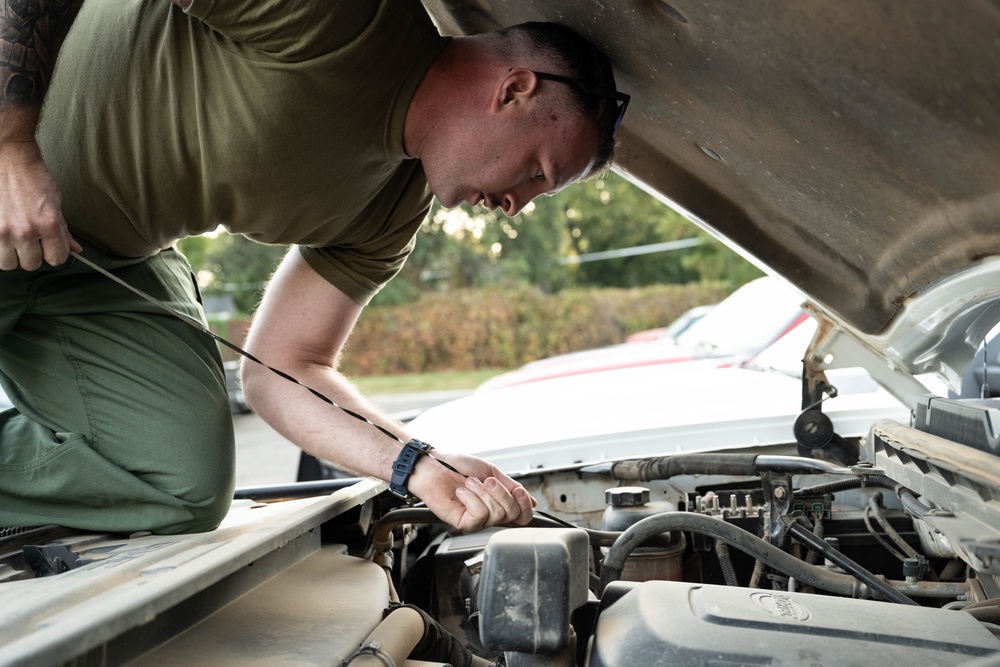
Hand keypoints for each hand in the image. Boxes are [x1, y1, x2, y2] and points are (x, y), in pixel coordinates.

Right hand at [0, 140, 80, 270]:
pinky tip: (3, 234)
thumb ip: (63, 229)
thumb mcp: (55, 203)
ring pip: (9, 264)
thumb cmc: (32, 177)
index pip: (57, 259)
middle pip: (32, 264)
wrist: (8, 158)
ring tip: (14, 238)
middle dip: (33, 254)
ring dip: (13, 254)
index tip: (50, 247)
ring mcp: (2, 231)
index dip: (55, 253)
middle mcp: (25, 231)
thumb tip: (75, 248)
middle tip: (30, 239)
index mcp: (48, 224)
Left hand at [407, 449, 536, 531]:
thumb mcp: (492, 472)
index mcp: (498, 502)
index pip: (522, 516)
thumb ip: (511, 486)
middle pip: (512, 513)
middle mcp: (490, 514)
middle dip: (501, 493)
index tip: (518, 491)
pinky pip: (479, 515)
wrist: (435, 466)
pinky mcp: (464, 523)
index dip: (525, 505)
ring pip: (496, 513)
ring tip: (469, 484)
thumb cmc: (458, 467)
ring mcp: (478, 520)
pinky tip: (462, 492)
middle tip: (486, 481)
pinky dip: (471, 498)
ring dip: (482, 492)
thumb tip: (531, 501)